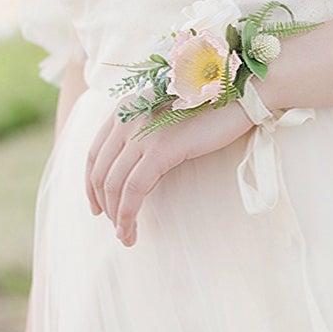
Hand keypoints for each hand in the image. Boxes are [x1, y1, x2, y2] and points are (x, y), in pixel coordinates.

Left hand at [85, 100, 251, 245]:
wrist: (241, 95)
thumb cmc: (214, 108)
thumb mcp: (171, 117)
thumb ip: (150, 132)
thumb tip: (140, 165)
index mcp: (126, 108)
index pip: (95, 153)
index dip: (90, 184)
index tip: (98, 206)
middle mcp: (127, 118)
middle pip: (100, 172)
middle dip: (104, 205)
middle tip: (116, 226)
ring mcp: (142, 133)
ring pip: (114, 184)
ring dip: (116, 216)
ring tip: (126, 236)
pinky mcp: (160, 149)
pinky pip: (134, 190)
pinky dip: (128, 214)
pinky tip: (131, 230)